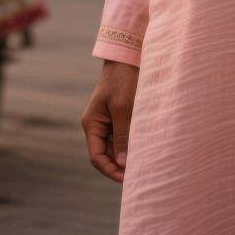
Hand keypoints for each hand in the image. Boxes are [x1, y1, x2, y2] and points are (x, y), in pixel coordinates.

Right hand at [81, 59, 138, 182]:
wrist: (128, 56)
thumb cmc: (122, 80)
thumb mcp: (122, 108)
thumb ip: (122, 135)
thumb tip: (122, 163)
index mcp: (91, 124)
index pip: (96, 157)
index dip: (109, 170)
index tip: (125, 178)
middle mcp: (98, 125)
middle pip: (106, 154)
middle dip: (119, 165)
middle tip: (137, 174)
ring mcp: (108, 121)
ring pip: (116, 147)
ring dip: (126, 155)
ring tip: (142, 164)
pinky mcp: (119, 116)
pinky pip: (123, 136)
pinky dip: (131, 144)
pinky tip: (143, 149)